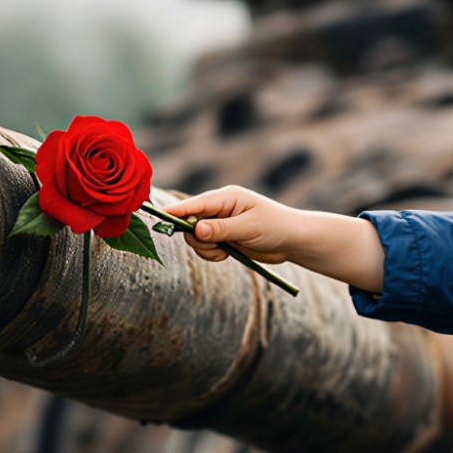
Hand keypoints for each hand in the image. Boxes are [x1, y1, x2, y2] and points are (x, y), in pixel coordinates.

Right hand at [161, 186, 303, 264]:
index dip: (177, 211)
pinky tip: (227, 254)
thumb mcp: (249, 228)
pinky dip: (211, 254)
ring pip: (195, 237)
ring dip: (205, 248)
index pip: (195, 204)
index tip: (160, 215)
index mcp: (226, 197)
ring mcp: (220, 223)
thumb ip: (222, 229)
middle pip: (190, 222)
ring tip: (225, 251)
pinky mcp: (223, 237)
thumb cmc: (276, 227)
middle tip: (215, 246)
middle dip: (196, 238)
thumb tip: (196, 230)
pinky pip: (205, 247)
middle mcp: (220, 208)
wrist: (292, 240)